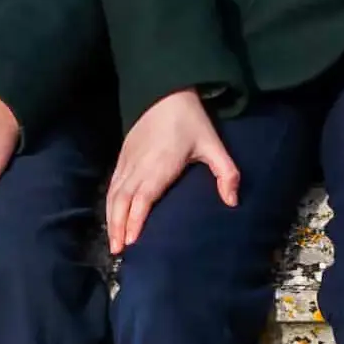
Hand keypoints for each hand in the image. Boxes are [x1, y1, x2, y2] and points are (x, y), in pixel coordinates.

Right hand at [105, 89, 238, 254]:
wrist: (166, 91)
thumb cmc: (191, 120)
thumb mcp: (213, 144)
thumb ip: (226, 173)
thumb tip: (233, 202)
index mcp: (160, 165)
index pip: (143, 197)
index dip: (134, 220)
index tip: (131, 241)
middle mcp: (139, 165)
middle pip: (122, 200)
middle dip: (118, 227)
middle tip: (118, 251)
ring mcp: (128, 160)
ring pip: (114, 193)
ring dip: (111, 218)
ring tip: (114, 242)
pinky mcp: (123, 155)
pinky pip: (113, 183)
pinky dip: (110, 203)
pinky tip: (112, 216)